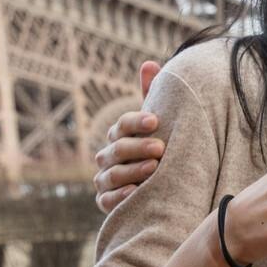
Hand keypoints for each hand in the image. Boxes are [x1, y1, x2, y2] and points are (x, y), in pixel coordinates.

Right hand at [94, 61, 162, 210]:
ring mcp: (105, 180)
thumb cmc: (159, 149)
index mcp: (119, 135)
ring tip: (153, 169)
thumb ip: (152, 96)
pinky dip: (119, 196)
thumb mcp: (158, 125)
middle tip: (160, 147)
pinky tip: (135, 192)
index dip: (136, 122)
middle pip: (117, 149)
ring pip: (112, 174)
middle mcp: (107, 157)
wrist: (161, 188)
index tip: (156, 121)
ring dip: (132, 170)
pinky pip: (107, 200)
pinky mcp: (106, 202)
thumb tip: (149, 64)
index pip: (122, 125)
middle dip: (138, 147)